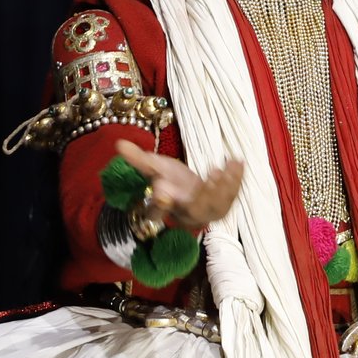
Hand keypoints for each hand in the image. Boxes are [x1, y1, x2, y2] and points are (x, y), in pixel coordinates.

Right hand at [113, 142, 245, 229]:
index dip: (160, 207)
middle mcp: (187, 213)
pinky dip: (236, 181)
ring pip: (218, 207)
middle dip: (205, 196)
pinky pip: (231, 197)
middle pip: (196, 211)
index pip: (159, 212)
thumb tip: (120, 144)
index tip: (161, 194)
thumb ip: (138, 159)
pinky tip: (237, 162)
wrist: (187, 190)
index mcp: (166, 207)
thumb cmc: (168, 179)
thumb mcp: (153, 168)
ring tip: (227, 168)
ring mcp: (206, 212)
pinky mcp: (222, 205)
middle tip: (211, 174)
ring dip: (226, 188)